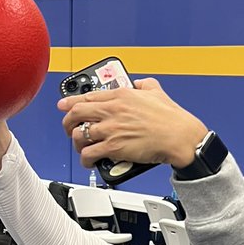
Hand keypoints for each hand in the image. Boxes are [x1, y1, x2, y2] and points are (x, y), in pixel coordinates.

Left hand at [59, 78, 208, 169]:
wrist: (179, 137)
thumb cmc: (172, 118)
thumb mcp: (156, 91)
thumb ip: (144, 84)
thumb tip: (139, 83)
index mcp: (120, 95)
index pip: (87, 96)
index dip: (70, 102)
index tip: (64, 105)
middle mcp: (112, 110)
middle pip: (76, 114)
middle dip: (67, 122)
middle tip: (69, 128)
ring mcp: (111, 129)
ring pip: (79, 135)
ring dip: (76, 143)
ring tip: (81, 147)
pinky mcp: (113, 148)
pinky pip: (89, 154)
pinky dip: (85, 159)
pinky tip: (89, 161)